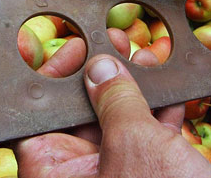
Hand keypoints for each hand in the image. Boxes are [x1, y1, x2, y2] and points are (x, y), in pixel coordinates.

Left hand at [15, 29, 210, 177]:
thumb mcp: (137, 146)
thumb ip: (117, 102)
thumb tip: (102, 68)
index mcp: (54, 173)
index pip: (39, 115)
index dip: (54, 76)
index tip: (76, 48)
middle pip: (81, 115)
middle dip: (103, 76)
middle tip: (118, 44)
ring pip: (117, 126)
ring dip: (136, 91)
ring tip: (147, 57)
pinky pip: (145, 143)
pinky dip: (159, 117)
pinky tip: (171, 91)